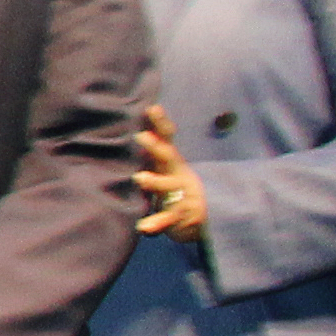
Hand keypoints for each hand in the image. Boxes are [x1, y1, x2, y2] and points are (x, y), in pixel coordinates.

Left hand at [132, 105, 207, 241]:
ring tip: (140, 178)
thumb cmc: (174, 192)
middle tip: (140, 137)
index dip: (161, 123)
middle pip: (169, 157)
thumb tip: (134, 132)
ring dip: (155, 181)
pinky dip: (155, 223)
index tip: (152, 108)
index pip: (167, 139)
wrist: (201, 221)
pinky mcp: (181, 216)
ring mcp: (182, 195)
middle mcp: (178, 175)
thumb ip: (152, 156)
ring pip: (168, 186)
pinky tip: (143, 227)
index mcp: (172, 163)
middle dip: (156, 147)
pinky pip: (167, 219)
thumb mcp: (164, 171)